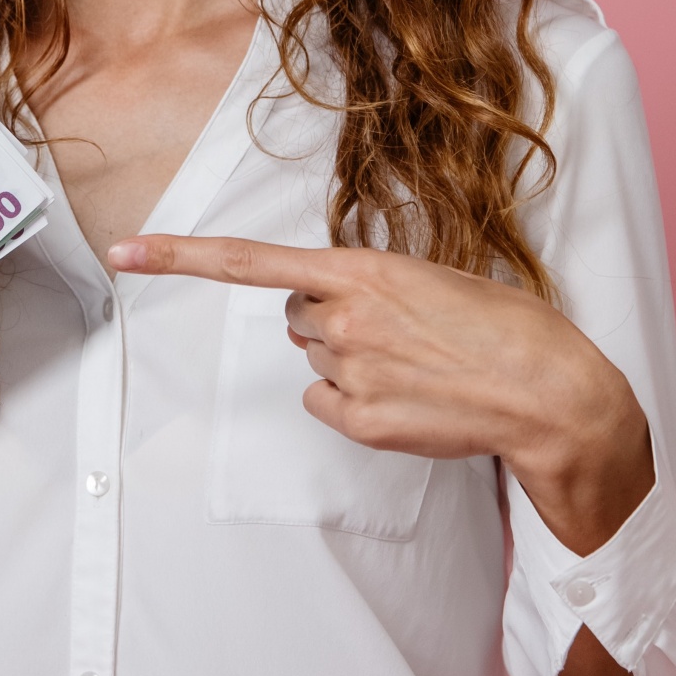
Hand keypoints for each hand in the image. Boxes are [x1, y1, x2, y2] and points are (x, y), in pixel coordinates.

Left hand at [108, 234, 654, 675]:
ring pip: (314, 359)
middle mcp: (342, 319)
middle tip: (397, 329)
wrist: (552, 396)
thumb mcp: (435, 279)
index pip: (249, 262)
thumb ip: (371, 284)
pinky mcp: (359, 422)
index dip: (178, 257)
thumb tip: (329, 307)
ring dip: (348, 357)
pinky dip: (354, 402)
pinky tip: (406, 399)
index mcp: (362, 270)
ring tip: (415, 364)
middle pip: (296, 317)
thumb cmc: (507, 328)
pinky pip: (326, 403)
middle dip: (330, 318)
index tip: (123, 253)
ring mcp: (348, 373)